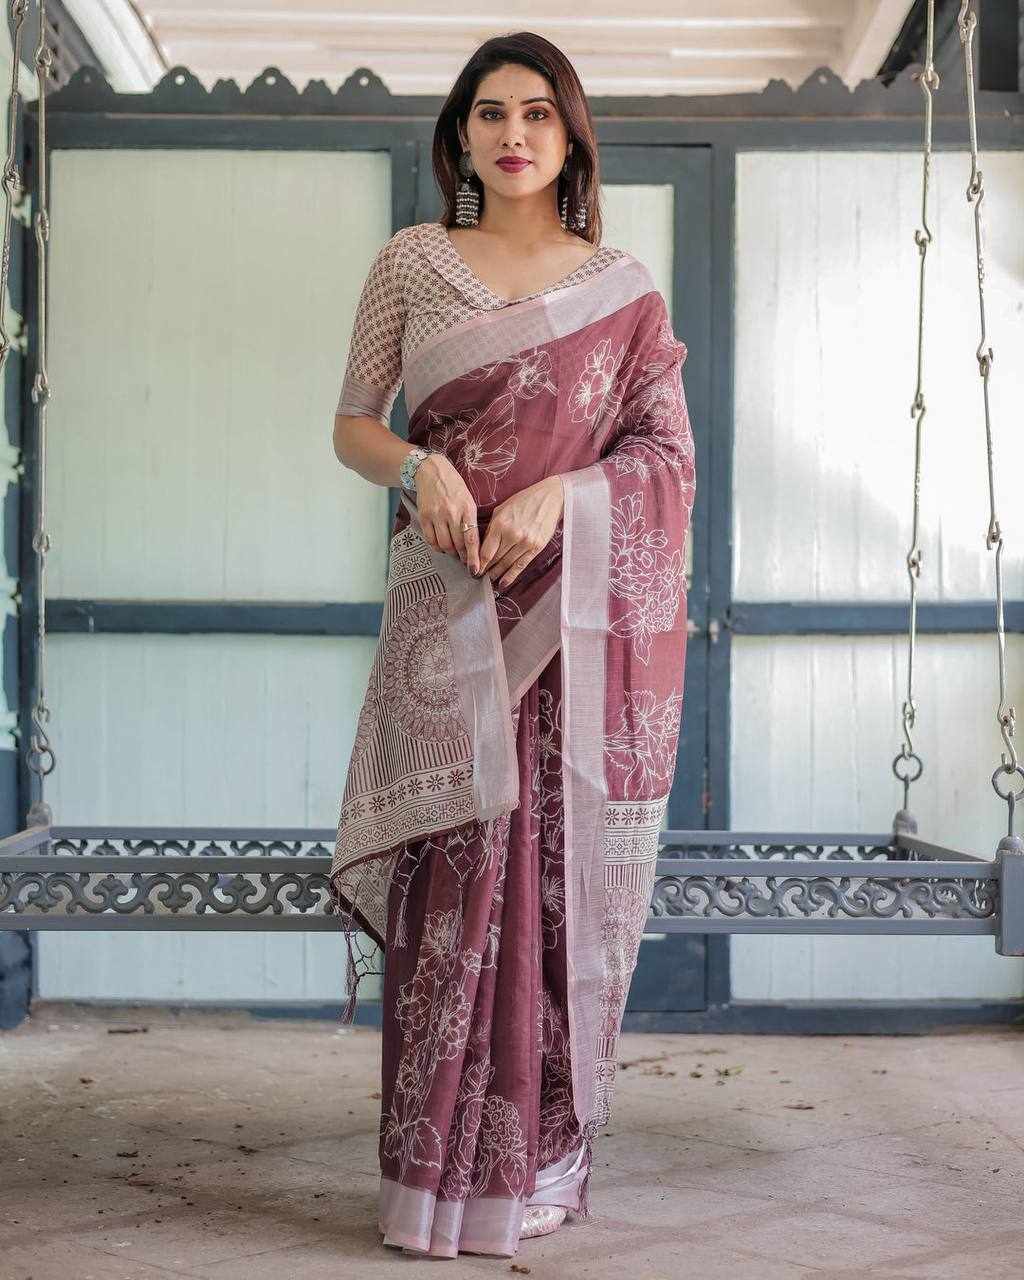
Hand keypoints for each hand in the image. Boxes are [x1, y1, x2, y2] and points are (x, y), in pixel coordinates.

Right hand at [412, 452, 480, 569]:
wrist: (432, 471)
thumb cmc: (454, 487)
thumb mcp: (469, 500)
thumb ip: (471, 520)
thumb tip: (473, 544)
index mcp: (467, 509)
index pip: (471, 538)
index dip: (474, 557)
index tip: (475, 569)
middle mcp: (452, 513)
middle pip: (457, 545)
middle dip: (462, 557)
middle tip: (465, 561)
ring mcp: (437, 515)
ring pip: (444, 544)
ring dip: (450, 553)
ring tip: (454, 553)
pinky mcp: (424, 516)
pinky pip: (431, 539)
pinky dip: (437, 547)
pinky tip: (441, 546)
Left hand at [477, 476, 563, 590]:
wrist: (550, 498)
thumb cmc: (524, 501)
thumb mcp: (502, 509)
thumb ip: (492, 527)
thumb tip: (483, 545)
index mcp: (500, 524)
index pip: (485, 551)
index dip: (478, 563)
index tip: (473, 569)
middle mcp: (512, 535)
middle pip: (495, 559)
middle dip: (486, 569)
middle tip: (479, 577)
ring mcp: (525, 542)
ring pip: (506, 564)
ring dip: (496, 574)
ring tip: (489, 580)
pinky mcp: (536, 547)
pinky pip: (521, 565)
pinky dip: (511, 576)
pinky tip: (503, 583)